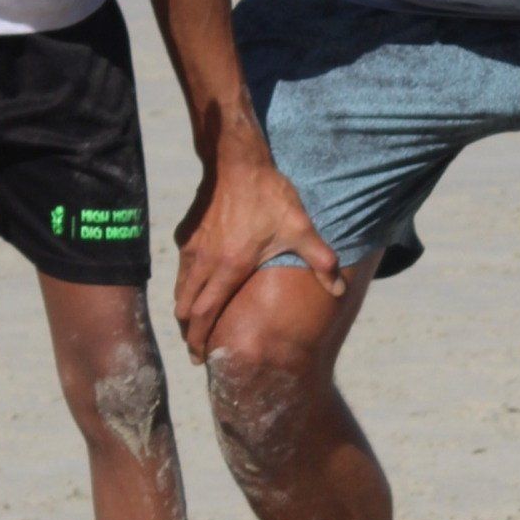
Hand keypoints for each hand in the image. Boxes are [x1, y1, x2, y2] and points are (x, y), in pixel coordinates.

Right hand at [173, 145, 342, 362]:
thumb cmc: (268, 195)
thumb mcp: (300, 227)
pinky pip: (181, 268)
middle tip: (196, 349)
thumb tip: (339, 290)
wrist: (236, 160)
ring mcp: (192, 248)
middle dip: (189, 333)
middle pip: (186, 309)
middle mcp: (205, 262)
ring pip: (180, 290)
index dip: (200, 340)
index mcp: (228, 268)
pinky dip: (185, 285)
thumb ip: (320, 260)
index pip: (205, 316)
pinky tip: (196, 285)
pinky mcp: (187, 234)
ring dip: (185, 311)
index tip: (200, 359)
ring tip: (193, 324)